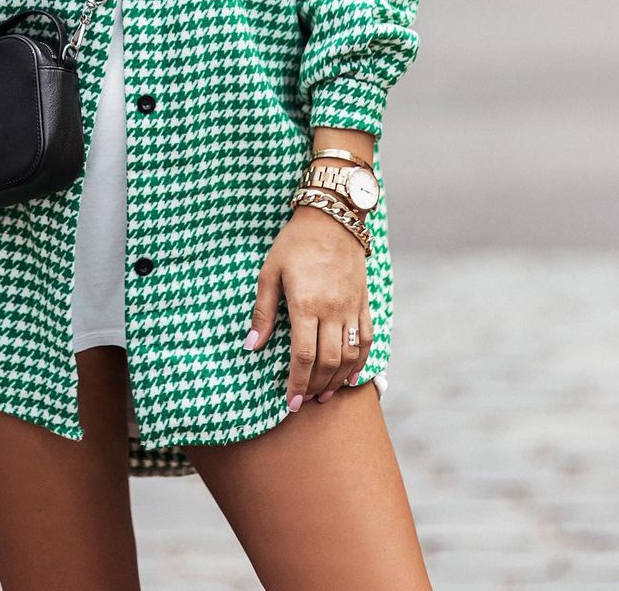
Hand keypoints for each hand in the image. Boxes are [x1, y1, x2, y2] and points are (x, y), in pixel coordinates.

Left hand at [244, 204, 372, 411]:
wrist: (333, 217)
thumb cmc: (295, 243)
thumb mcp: (270, 272)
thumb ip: (263, 311)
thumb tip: (252, 345)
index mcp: (306, 303)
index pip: (303, 355)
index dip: (296, 383)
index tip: (290, 402)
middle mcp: (333, 310)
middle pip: (327, 361)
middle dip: (314, 386)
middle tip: (304, 400)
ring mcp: (352, 307)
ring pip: (349, 356)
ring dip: (336, 380)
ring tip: (323, 393)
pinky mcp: (364, 303)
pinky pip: (366, 340)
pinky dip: (360, 363)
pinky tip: (349, 376)